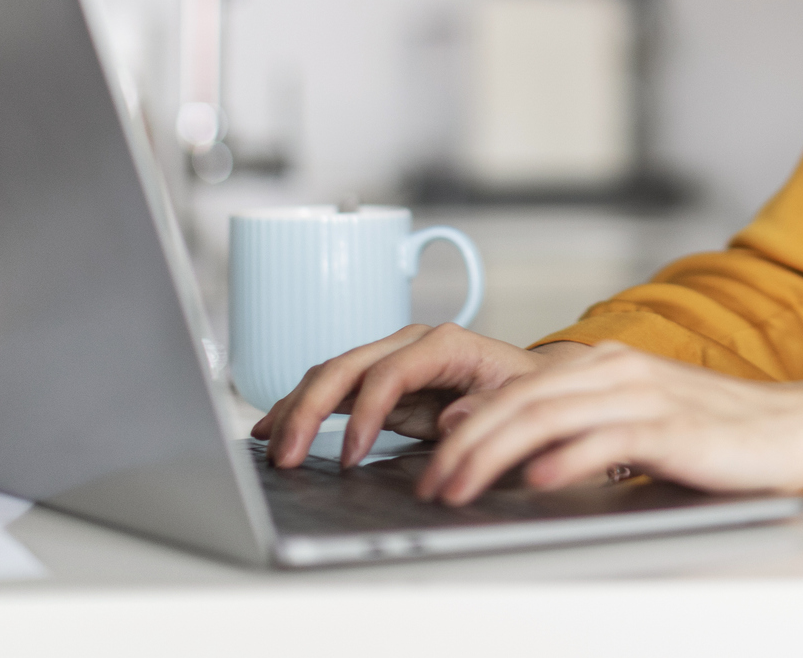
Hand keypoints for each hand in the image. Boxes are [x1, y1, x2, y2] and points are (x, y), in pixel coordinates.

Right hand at [251, 323, 589, 467]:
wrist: (531, 386)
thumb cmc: (525, 394)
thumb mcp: (517, 402)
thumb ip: (486, 409)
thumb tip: (451, 418)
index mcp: (445, 345)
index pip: (389, 373)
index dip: (365, 414)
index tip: (350, 457)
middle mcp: (411, 344)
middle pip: (347, 366)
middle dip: (311, 409)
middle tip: (288, 455)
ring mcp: (391, 358)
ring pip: (331, 374)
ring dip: (297, 408)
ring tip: (271, 445)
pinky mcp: (380, 381)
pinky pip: (333, 389)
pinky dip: (302, 407)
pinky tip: (275, 427)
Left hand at [411, 342, 802, 505]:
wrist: (791, 427)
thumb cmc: (712, 431)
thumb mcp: (634, 419)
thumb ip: (577, 424)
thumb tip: (511, 447)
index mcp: (604, 363)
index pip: (516, 388)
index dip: (465, 425)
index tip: (433, 462)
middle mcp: (617, 369)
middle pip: (520, 400)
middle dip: (464, 443)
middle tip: (433, 483)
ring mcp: (644, 394)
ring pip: (548, 416)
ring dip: (494, 455)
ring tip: (462, 487)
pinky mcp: (671, 427)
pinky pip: (606, 440)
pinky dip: (566, 459)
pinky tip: (539, 480)